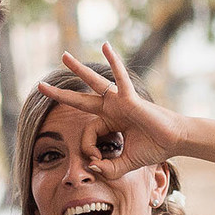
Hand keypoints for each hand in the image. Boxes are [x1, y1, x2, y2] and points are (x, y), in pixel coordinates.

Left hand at [35, 45, 187, 181]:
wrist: (174, 143)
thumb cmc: (153, 149)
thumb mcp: (125, 164)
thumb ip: (108, 168)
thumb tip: (91, 168)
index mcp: (109, 122)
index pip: (87, 133)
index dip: (88, 149)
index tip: (99, 160)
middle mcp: (111, 108)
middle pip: (80, 99)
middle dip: (60, 94)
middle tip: (40, 85)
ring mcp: (119, 100)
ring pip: (94, 82)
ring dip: (78, 69)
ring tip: (64, 56)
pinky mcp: (130, 98)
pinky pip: (119, 77)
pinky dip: (114, 62)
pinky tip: (106, 46)